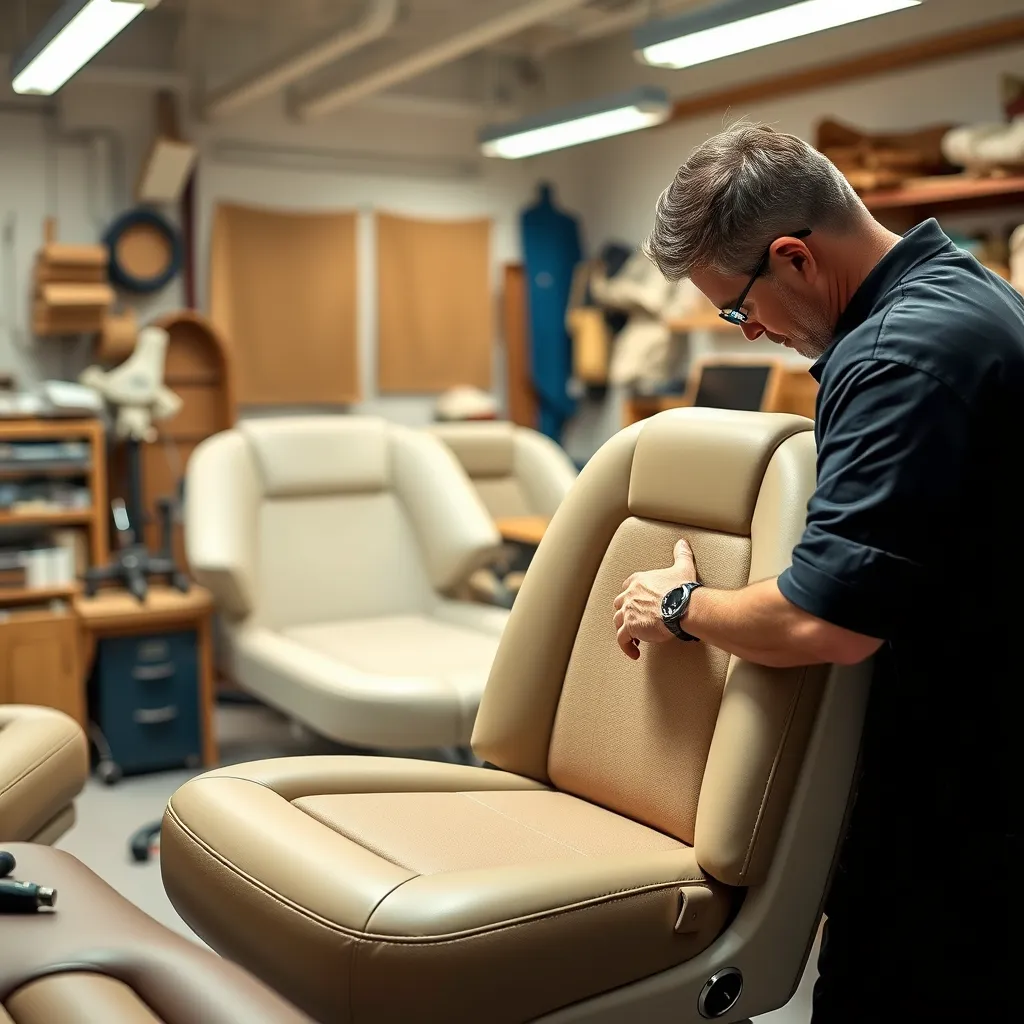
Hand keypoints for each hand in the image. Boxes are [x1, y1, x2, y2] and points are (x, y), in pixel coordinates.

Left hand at [612, 538, 697, 659]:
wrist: (682, 607)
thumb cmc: (683, 589)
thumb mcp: (682, 567)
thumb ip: (681, 554)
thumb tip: (682, 543)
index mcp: (639, 581)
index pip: (626, 587)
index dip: (630, 596)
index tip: (636, 603)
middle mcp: (630, 595)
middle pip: (619, 604)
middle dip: (625, 613)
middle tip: (634, 622)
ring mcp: (628, 611)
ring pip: (618, 622)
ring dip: (624, 631)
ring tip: (634, 640)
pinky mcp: (631, 628)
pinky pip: (622, 640)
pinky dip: (626, 647)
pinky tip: (635, 653)